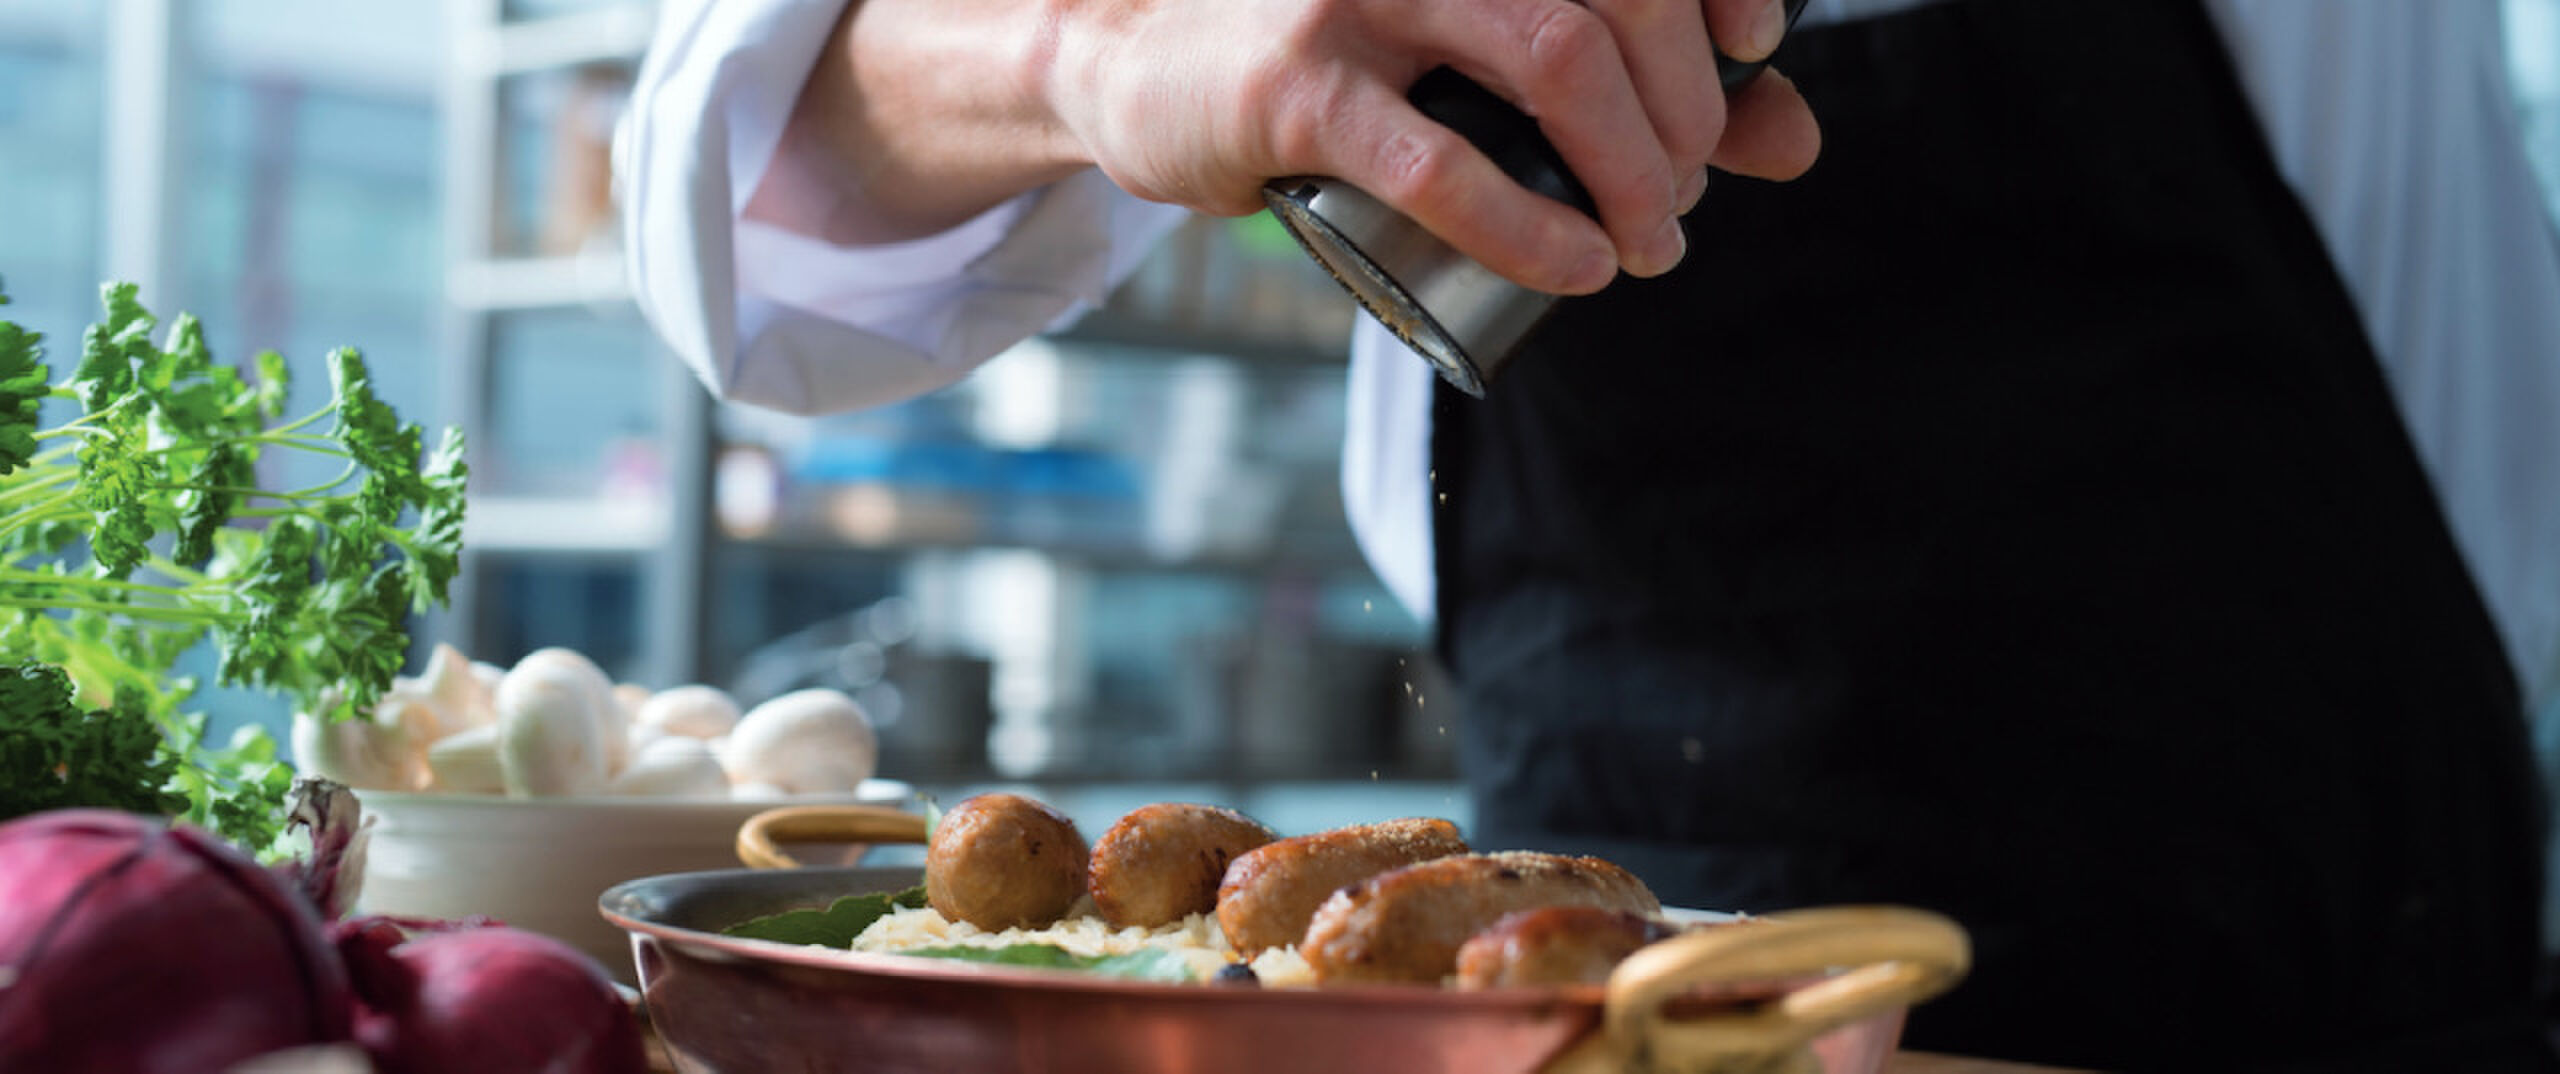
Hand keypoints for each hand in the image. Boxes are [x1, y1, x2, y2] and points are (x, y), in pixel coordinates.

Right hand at [1044, 0, 1820, 293]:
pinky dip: (1530, 225)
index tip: (1753, 51)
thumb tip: (1792, 139)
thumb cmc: (1337, 57)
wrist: (1142, 67)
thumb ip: (1632, 80)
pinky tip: (1579, 267)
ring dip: (1633, 164)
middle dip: (1688, 107)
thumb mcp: (1473, 45)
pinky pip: (1441, 163)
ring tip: (1648, 239)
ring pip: (1552, 55)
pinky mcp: (1298, 88)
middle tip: (1683, 193)